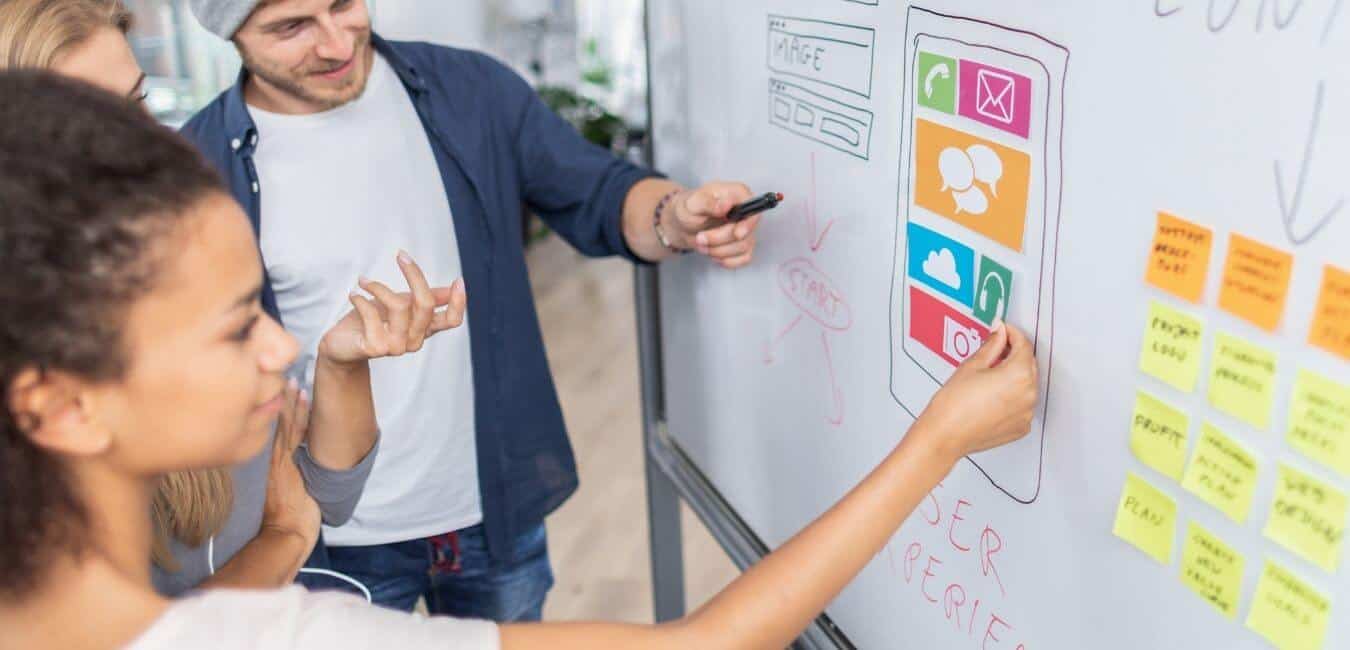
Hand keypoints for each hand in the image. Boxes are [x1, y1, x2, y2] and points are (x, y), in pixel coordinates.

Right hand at [261, 379, 320, 549]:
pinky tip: (300, 398)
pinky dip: (295, 415)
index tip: (274, 390)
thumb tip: (296, 471)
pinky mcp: (283, 465)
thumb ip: (283, 479)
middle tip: (281, 375)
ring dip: (288, 402)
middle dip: (277, 399)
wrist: (285, 536)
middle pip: (270, 424)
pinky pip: (290, 434)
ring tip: (293, 382)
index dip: (273, 411)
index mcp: (263, 466)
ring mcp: (275, 462)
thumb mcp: (281, 496)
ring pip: (281, 425)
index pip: (268, 432)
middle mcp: (265, 461)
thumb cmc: (285, 521)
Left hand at [317, 251, 466, 364]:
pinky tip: (353, 296)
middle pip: (426, 304)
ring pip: (399, 306)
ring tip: (363, 281)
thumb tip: (451, 288)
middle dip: (414, 275)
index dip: (458, 302)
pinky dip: (360, 299)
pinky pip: (372, 314)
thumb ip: (422, 298)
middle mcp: (414, 340)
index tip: (458, 280)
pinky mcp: (375, 347)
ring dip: (378, 286)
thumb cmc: (370, 322)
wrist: (340, 346)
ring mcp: (396, 346)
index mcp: (423, 329)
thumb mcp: (400, 305)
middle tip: (401, 256)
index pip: (451, 320)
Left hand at [669, 181, 758, 268]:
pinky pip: (744, 258)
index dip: (747, 225)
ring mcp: (747, 229)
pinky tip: (713, 253)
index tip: (736, 234)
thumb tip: (726, 204)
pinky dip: (727, 260)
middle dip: (719, 240)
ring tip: (701, 245)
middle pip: (745, 233)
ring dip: (719, 251)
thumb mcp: (693, 203)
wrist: (684, 224)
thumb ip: (708, 203)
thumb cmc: (690, 209)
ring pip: (743, 247)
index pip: (753, 211)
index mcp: (738, 195)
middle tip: (700, 238)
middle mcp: (746, 211)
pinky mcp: (744, 245)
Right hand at [913, 322, 1038, 464]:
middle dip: (1014, 355)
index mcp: (1019, 374)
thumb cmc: (954, 404)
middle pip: (1028, 365)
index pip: (1024, 345)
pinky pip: (1022, 405)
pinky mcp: (1021, 427)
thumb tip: (999, 332)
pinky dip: (1012, 397)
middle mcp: (1029, 394)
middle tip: (994, 351)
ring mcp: (1027, 413)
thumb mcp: (972, 365)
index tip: (1003, 330)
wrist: (945, 435)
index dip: (1012, 334)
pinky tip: (992, 396)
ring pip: (1026, 385)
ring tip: (989, 377)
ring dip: (1014, 377)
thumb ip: (992, 345)